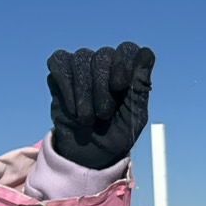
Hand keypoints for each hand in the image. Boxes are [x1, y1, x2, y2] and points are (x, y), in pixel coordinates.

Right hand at [46, 42, 155, 169]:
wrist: (88, 154)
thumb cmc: (115, 134)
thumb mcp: (134, 116)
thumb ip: (139, 86)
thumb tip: (145, 54)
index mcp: (129, 72)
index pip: (128, 50)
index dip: (124, 64)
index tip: (119, 87)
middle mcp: (107, 63)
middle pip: (104, 55)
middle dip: (102, 89)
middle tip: (103, 114)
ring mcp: (83, 64)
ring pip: (82, 58)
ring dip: (84, 93)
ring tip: (87, 118)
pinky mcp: (61, 69)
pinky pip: (60, 62)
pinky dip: (66, 87)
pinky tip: (72, 108)